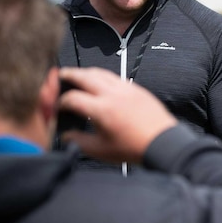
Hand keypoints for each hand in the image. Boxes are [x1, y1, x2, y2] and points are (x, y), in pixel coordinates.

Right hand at [57, 67, 177, 162]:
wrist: (163, 143)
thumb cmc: (133, 148)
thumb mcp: (100, 150)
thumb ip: (78, 141)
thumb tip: (67, 136)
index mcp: (101, 109)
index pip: (72, 98)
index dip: (60, 101)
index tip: (58, 106)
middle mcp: (112, 94)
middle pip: (84, 76)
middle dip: (69, 75)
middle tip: (60, 75)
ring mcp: (126, 89)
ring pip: (101, 72)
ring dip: (86, 72)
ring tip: (78, 76)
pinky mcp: (137, 89)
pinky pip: (116, 77)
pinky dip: (103, 76)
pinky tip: (101, 82)